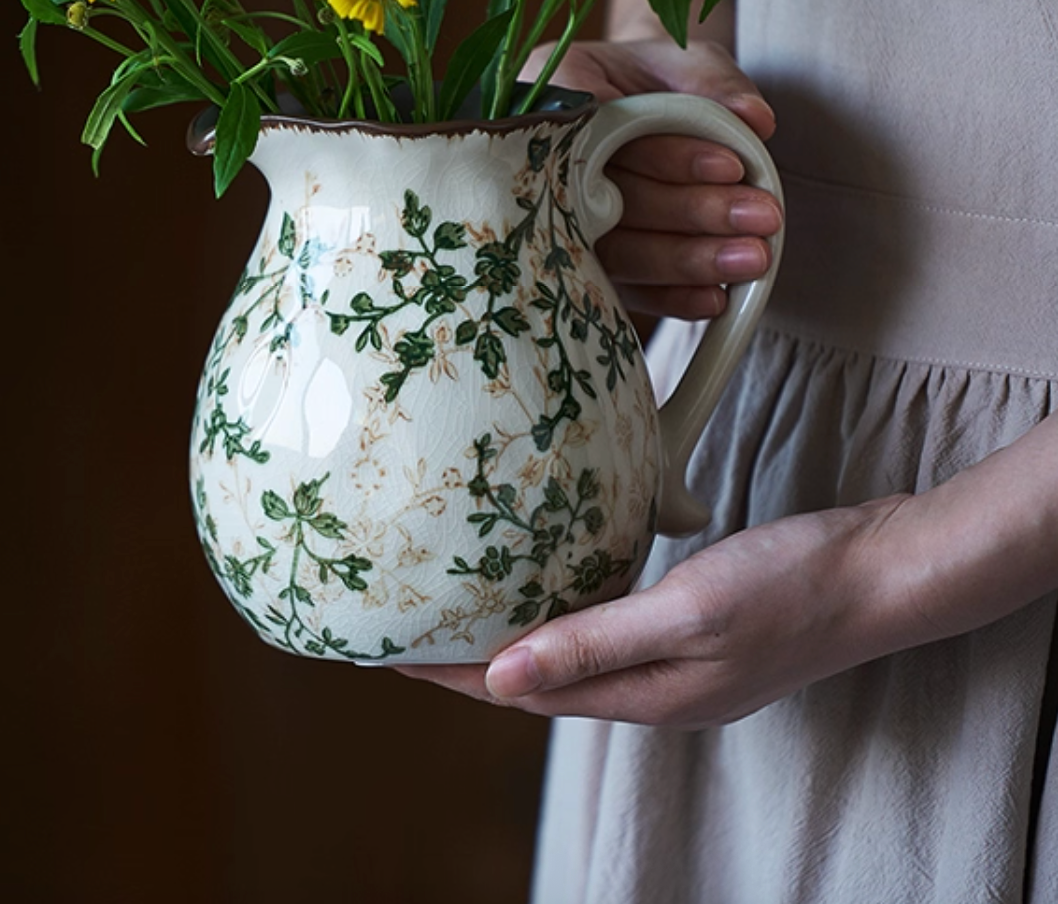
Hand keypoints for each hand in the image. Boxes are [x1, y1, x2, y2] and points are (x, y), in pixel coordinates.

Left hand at [396, 496, 911, 728]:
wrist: (881, 572)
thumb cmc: (791, 588)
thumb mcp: (686, 612)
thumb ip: (594, 645)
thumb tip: (501, 676)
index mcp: (645, 696)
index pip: (520, 693)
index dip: (449, 676)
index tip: (387, 655)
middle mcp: (652, 688)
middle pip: (535, 681)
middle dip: (465, 661)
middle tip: (406, 627)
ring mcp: (676, 662)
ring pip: (568, 656)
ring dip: (511, 637)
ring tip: (458, 609)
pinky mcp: (694, 629)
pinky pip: (606, 630)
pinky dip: (562, 613)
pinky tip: (549, 586)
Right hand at [523, 38, 781, 320]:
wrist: (625, 104)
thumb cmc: (650, 77)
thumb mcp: (681, 58)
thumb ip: (713, 82)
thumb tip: (755, 120)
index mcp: (558, 90)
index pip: (608, 132)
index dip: (668, 156)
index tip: (732, 166)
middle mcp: (540, 159)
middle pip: (614, 199)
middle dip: (693, 211)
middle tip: (763, 216)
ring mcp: (554, 217)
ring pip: (617, 251)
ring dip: (687, 261)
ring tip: (755, 258)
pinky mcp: (580, 262)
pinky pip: (619, 290)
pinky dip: (669, 298)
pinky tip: (716, 297)